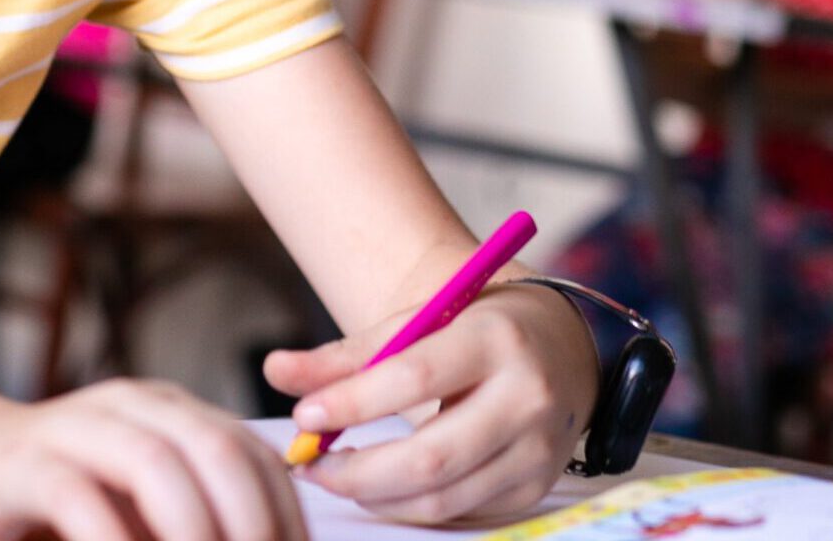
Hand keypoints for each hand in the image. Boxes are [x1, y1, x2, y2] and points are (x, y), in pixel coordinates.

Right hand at [0, 379, 308, 540]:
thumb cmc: (57, 501)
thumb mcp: (140, 510)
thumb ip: (192, 521)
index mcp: (173, 414)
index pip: (256, 458)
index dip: (287, 519)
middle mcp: (132, 406)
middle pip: (218, 450)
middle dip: (252, 526)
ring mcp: (74, 426)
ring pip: (155, 462)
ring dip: (193, 532)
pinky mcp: (22, 462)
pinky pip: (77, 497)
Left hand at [263, 283, 593, 523]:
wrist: (558, 347)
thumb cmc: (473, 328)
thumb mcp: (418, 321)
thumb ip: (347, 353)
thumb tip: (274, 370)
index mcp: (495, 338)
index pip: (416, 376)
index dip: (354, 403)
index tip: (303, 418)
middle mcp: (528, 396)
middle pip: (431, 456)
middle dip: (356, 471)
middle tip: (308, 465)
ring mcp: (538, 449)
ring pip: (442, 496)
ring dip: (375, 495)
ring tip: (335, 474)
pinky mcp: (535, 486)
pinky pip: (460, 511)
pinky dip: (408, 505)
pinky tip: (380, 485)